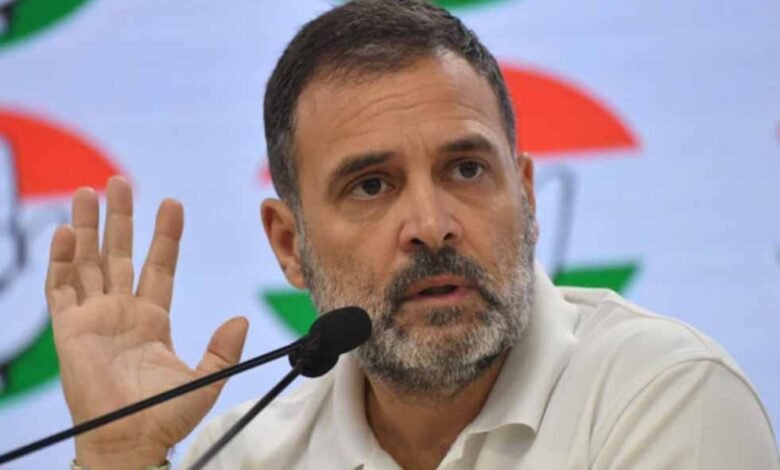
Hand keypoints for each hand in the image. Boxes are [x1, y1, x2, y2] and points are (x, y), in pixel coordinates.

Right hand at [45, 176, 248, 468]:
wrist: (129, 442)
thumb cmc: (164, 416)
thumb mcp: (204, 380)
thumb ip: (222, 350)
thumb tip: (241, 318)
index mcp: (152, 318)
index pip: (158, 265)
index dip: (165, 235)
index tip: (172, 203)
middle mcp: (120, 311)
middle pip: (117, 253)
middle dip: (119, 218)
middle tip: (120, 181)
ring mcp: (93, 318)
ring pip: (86, 262)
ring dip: (86, 227)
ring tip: (88, 191)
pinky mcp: (69, 331)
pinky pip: (61, 289)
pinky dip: (61, 260)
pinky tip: (66, 232)